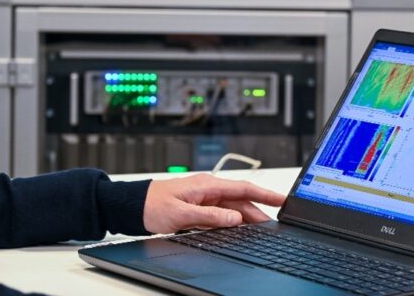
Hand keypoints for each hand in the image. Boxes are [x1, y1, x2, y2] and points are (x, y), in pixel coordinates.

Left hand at [143, 174, 285, 233]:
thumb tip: (235, 218)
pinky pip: (221, 213)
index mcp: (207, 185)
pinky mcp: (198, 207)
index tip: (281, 200)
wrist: (131, 206)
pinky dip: (233, 221)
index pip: (244, 188)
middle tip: (274, 223)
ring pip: (232, 208)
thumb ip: (210, 216)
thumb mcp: (182, 213)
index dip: (265, 194)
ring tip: (260, 229)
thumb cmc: (151, 204)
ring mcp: (204, 198)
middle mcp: (208, 189)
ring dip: (246, 217)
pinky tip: (239, 228)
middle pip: (241, 200)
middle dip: (259, 210)